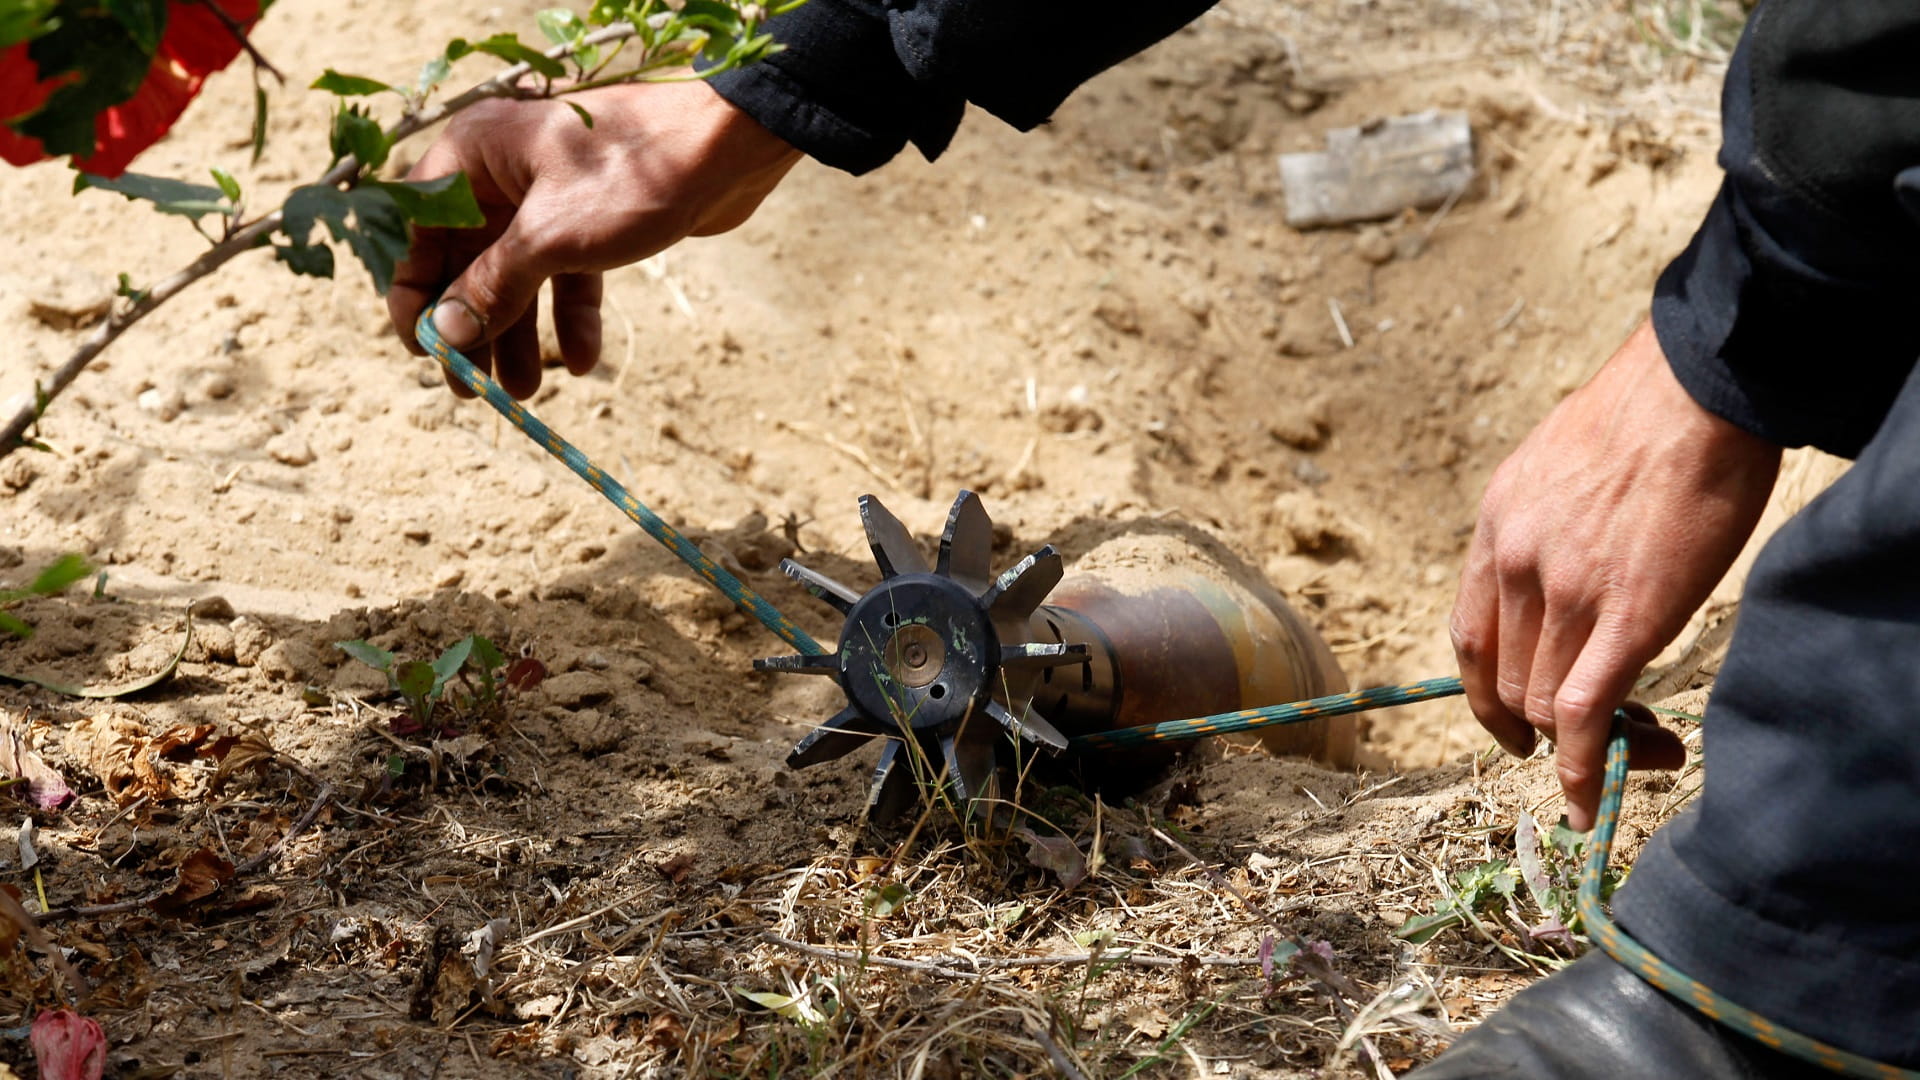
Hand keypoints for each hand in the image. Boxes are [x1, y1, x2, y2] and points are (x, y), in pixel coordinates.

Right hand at [388, 79, 801, 398]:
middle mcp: (501, 172)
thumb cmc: (631, 174)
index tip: (422, 351)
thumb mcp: (551, 237)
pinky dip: (572, 316)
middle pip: (467, 260)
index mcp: (471, 155)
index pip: (418, 230)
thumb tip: (445, 335)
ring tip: (522, 393)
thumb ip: (493, 287)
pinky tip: (584, 361)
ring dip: (519, 334)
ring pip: (518, 275)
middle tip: (469, 389)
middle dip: (473, 327)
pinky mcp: (593, 219)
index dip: (415, 293)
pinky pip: (567, 275)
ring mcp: (549, 196)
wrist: (729, 145)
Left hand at [1450, 318, 1780, 827]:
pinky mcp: (1626, 616)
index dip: (1488, 693)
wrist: (1695, 390)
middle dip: (1543, 728)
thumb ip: (1543, 527)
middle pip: (1504, 682)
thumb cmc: (1645, 419)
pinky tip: (1588, 799)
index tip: (1515, 722)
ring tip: (1640, 751)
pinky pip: (1583, 712)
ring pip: (1544, 702)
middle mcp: (1514, 564)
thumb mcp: (1554, 467)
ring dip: (1581, 746)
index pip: (1468, 637)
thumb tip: (1560, 569)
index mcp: (1495, 530)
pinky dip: (1582, 767)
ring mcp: (1565, 592)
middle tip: (1606, 738)